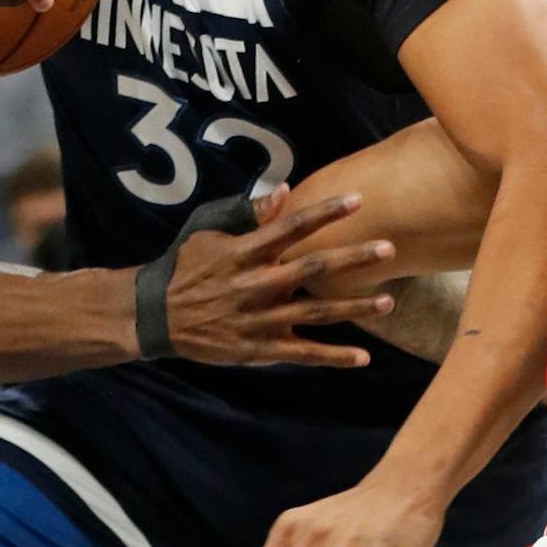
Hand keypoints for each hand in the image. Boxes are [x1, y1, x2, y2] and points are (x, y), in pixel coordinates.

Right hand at [163, 184, 396, 366]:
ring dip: (354, 307)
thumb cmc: (188, 266)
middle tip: (388, 248)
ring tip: (390, 301)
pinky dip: (334, 357)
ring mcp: (260, 319)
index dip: (325, 212)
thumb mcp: (211, 232)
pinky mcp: (260, 349)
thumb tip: (285, 189)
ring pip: (316, 312)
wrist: (157, 315)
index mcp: (245, 252)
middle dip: (353, 258)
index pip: (291, 227)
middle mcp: (256, 285)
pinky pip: (303, 353)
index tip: (358, 199)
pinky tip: (363, 357)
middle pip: (313, 268)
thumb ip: (250, 214)